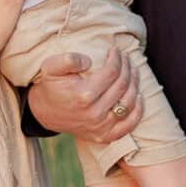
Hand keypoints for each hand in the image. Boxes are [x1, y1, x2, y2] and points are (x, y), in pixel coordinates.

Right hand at [27, 43, 144, 144]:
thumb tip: (88, 61)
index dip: (117, 58)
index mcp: (84, 95)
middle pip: (122, 85)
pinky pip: (129, 125)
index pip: (112, 72)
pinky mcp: (104, 136)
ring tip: (133, 71)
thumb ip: (67, 60)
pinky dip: (138, 111)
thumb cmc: (51, 86)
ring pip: (129, 103)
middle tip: (126, 57)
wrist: (45, 112)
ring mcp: (101, 127)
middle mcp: (94, 113)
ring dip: (135, 84)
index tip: (116, 50)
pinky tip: (140, 95)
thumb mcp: (50, 67)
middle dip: (127, 67)